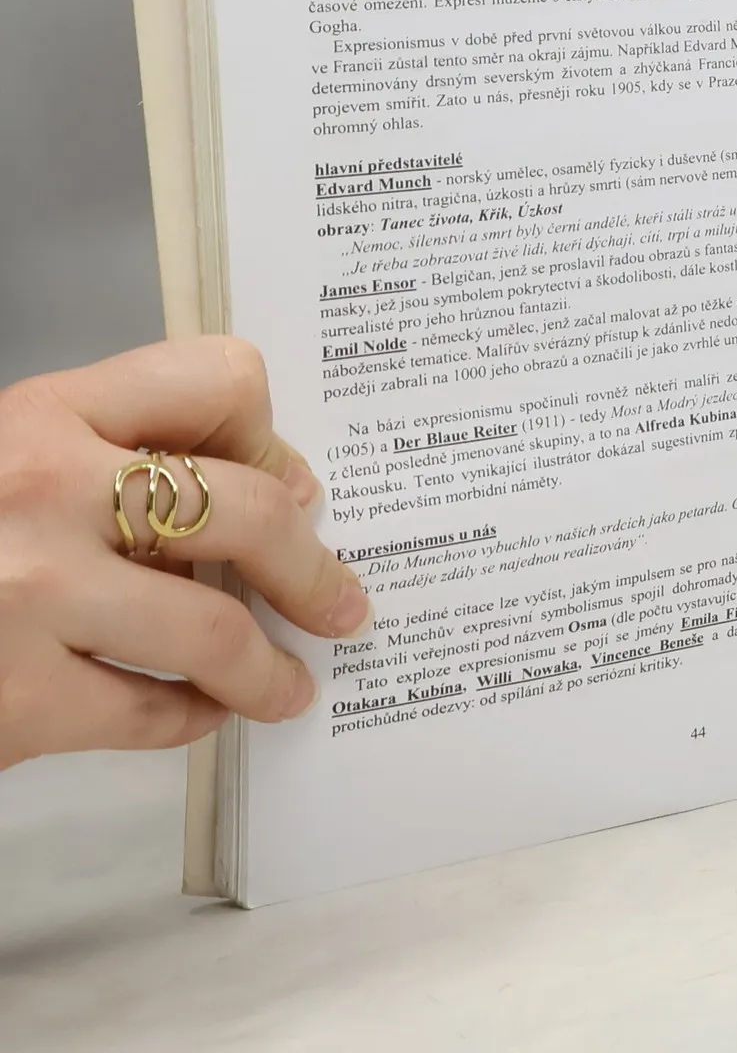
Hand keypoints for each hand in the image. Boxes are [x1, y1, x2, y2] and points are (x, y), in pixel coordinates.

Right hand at [0, 337, 367, 767]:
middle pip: (246, 509)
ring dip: (269, 667)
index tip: (291, 483)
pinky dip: (191, 720)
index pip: (217, 377)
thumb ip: (111, 455)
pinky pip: (147, 712)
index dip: (268, 432)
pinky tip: (200, 716)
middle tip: (343, 601)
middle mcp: (44, 491)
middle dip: (312, 566)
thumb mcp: (10, 455)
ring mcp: (30, 598)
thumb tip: (272, 495)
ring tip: (292, 687)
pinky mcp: (15, 701)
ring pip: (212, 629)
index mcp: (45, 413)